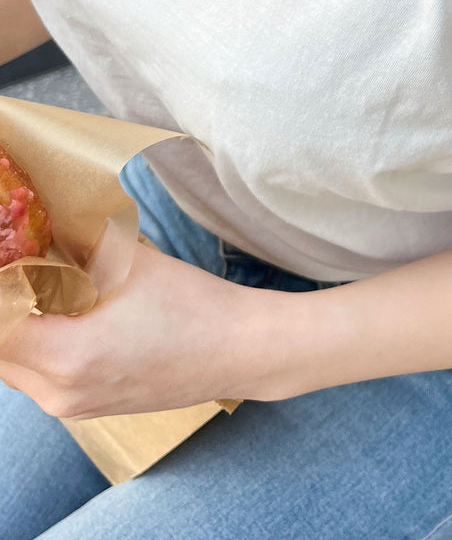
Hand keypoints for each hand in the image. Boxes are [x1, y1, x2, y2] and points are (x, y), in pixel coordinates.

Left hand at [0, 241, 285, 418]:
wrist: (239, 350)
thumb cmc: (191, 304)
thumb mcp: (126, 261)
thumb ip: (69, 247)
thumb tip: (35, 232)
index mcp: (67, 355)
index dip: (3, 284)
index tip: (15, 257)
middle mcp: (59, 392)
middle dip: (7, 304)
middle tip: (25, 264)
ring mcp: (72, 407)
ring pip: (12, 363)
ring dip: (18, 325)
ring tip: (44, 286)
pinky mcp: (85, 408)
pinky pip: (37, 375)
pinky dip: (36, 344)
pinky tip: (65, 313)